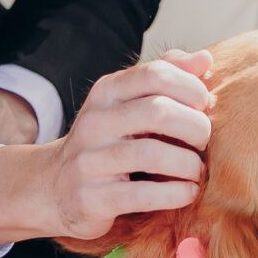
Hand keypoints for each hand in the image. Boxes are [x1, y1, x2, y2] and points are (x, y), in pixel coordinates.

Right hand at [0, 50, 212, 249]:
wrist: (53, 189)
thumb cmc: (106, 142)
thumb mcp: (126, 103)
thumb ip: (164, 77)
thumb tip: (204, 59)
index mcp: (106, 93)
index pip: (155, 74)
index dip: (191, 88)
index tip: (204, 106)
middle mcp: (94, 122)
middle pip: (158, 112)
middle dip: (195, 127)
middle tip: (203, 141)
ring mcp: (90, 161)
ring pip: (153, 154)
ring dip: (189, 164)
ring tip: (197, 170)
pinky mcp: (94, 198)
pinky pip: (145, 195)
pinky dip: (177, 193)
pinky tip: (188, 192)